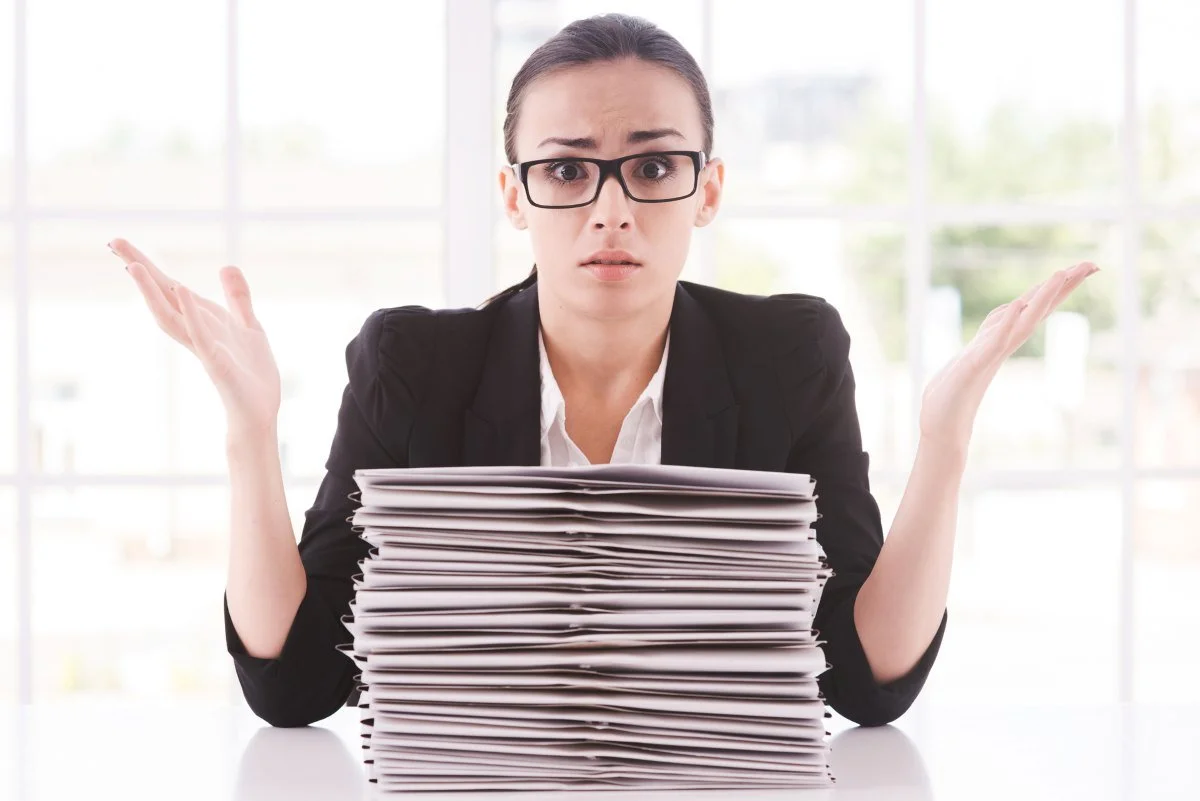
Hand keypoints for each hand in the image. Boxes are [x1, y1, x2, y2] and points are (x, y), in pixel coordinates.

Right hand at [110, 238, 281, 433]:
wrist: (260, 411)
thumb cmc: (252, 374)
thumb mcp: (248, 325)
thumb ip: (237, 297)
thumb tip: (226, 265)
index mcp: (203, 321)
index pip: (171, 289)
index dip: (151, 267)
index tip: (123, 244)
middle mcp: (196, 332)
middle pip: (162, 297)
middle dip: (140, 270)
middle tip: (113, 242)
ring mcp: (204, 348)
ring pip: (171, 317)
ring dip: (153, 292)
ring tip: (135, 265)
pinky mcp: (217, 363)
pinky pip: (201, 336)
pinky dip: (193, 315)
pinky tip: (185, 293)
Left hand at [919, 261, 1099, 449]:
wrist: (940, 425)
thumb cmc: (955, 392)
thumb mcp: (974, 353)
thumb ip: (992, 335)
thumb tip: (1009, 318)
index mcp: (1002, 339)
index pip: (1035, 309)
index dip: (1059, 288)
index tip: (1084, 267)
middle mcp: (1002, 344)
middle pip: (1037, 311)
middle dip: (1063, 286)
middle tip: (1091, 264)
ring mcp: (990, 354)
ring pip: (1022, 322)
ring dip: (1041, 299)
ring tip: (1061, 273)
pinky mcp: (975, 365)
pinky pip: (993, 342)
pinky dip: (1006, 323)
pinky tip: (1015, 306)